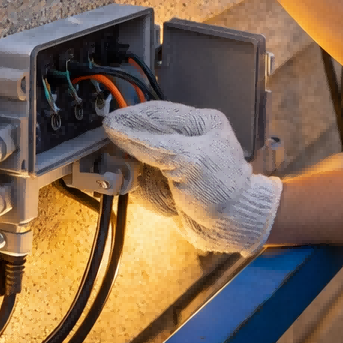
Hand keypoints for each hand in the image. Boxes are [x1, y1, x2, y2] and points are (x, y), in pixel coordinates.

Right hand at [103, 101, 281, 253]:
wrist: (235, 228)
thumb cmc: (220, 189)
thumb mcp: (187, 160)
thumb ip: (151, 144)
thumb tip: (116, 128)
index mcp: (198, 123)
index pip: (155, 114)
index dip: (130, 120)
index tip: (107, 127)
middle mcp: (186, 139)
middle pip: (144, 138)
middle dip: (131, 151)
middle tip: (116, 159)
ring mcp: (177, 163)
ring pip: (140, 162)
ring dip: (138, 175)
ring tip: (139, 182)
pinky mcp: (169, 184)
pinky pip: (145, 183)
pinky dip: (145, 191)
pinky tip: (151, 194)